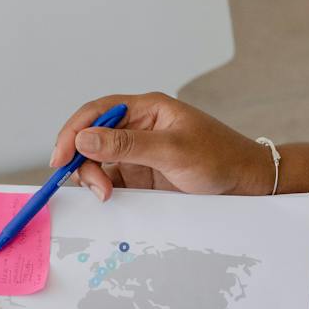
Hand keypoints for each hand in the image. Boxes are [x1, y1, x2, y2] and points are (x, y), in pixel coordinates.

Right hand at [50, 92, 273, 200]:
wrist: (247, 184)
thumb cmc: (219, 158)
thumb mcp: (173, 150)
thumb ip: (127, 145)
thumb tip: (84, 139)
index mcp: (146, 109)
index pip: (97, 112)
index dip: (73, 131)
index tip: (60, 156)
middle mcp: (138, 127)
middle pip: (91, 138)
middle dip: (83, 160)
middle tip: (94, 187)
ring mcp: (138, 153)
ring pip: (98, 161)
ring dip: (94, 177)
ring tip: (107, 195)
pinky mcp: (142, 175)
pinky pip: (112, 179)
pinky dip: (104, 189)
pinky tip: (111, 200)